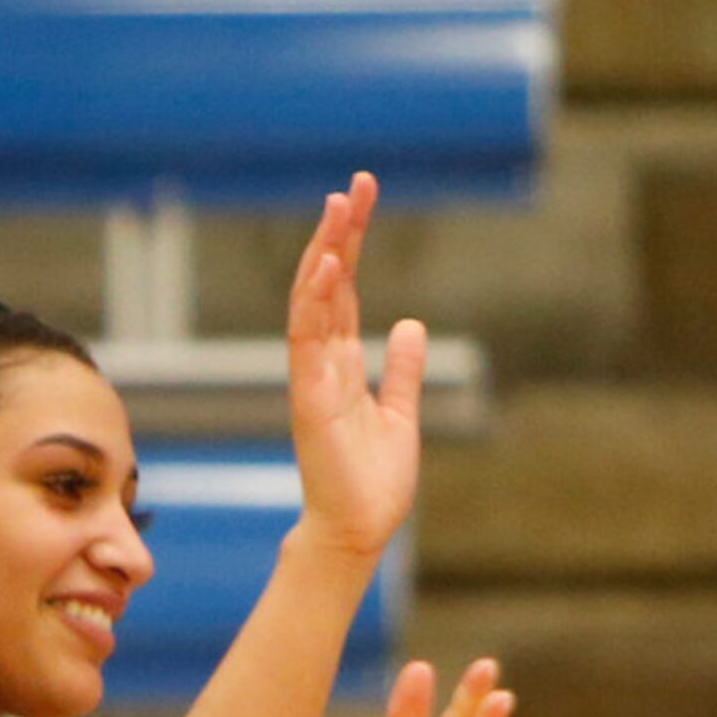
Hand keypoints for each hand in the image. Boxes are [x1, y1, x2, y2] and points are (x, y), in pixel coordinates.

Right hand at [288, 170, 428, 556]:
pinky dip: (314, 301)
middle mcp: (321, 363)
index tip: (362, 198)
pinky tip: (327, 265)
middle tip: (355, 185)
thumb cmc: (374, 482)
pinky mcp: (310, 399)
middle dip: (340, 234)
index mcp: (342, 365)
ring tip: (339, 205)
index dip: (351, 244)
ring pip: (311, 301)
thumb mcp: (401, 413)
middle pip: (326, 284)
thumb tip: (410, 324)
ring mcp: (312, 378)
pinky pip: (306, 341)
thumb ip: (401, 369)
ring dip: (324, 252)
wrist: (361, 530)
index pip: (343, 291)